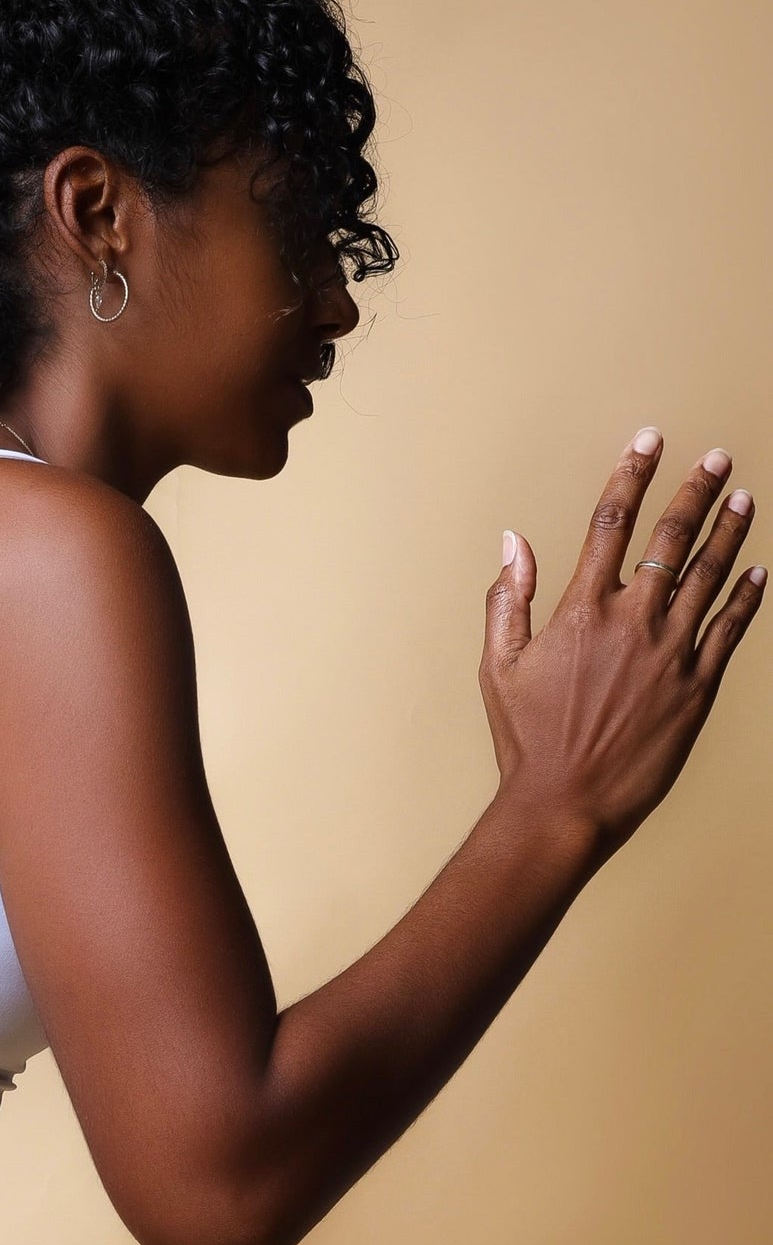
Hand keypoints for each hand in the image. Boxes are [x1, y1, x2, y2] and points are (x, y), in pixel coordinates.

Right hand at [480, 427, 764, 857]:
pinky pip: (731, 629)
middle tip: (718, 459)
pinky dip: (746, 595)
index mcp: (581, 609)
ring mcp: (671, 653)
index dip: (633, 473)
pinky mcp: (698, 688)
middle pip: (671, 537)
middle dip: (696, 490)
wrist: (566, 803)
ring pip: (709, 575)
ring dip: (730, 532)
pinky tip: (759, 570)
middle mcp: (632, 621)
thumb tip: (513, 541)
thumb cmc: (526, 738)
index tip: (650, 440)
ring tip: (744, 499)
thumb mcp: (498, 664)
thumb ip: (508, 597)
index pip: (611, 521)